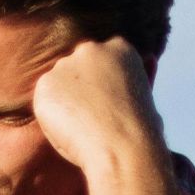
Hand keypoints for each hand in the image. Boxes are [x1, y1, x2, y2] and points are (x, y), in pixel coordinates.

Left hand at [31, 36, 162, 170]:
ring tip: (85, 128)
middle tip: (95, 119)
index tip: (109, 105)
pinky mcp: (45, 84)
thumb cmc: (141, 131)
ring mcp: (66, 64)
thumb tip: (148, 59)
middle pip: (76, 69)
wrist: (123, 146)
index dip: (102, 85)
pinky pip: (45, 103)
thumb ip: (137, 76)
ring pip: (58, 86)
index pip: (102, 60)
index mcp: (119, 48)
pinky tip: (72, 130)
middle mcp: (90, 49)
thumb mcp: (147, 94)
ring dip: (65, 104)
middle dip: (79, 90)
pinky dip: (52, 119)